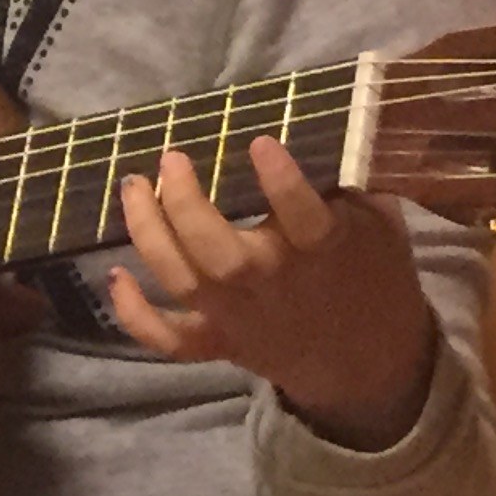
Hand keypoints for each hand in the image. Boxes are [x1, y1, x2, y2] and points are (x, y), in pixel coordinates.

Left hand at [110, 139, 437, 449]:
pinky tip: (115, 276)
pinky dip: (135, 315)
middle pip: (216, 252)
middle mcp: (270, 285)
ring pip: (180, 281)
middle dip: (184, 204)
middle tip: (170, 158)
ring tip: (133, 186)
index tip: (258, 141)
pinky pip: (168, 339)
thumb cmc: (373, 275)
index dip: (281, 181)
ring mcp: (238, 318)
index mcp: (322, 251)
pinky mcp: (217, 344)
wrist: (368, 362)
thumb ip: (350, 183)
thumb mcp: (381, 224)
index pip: (303, 217)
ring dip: (147, 234)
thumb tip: (323, 132)